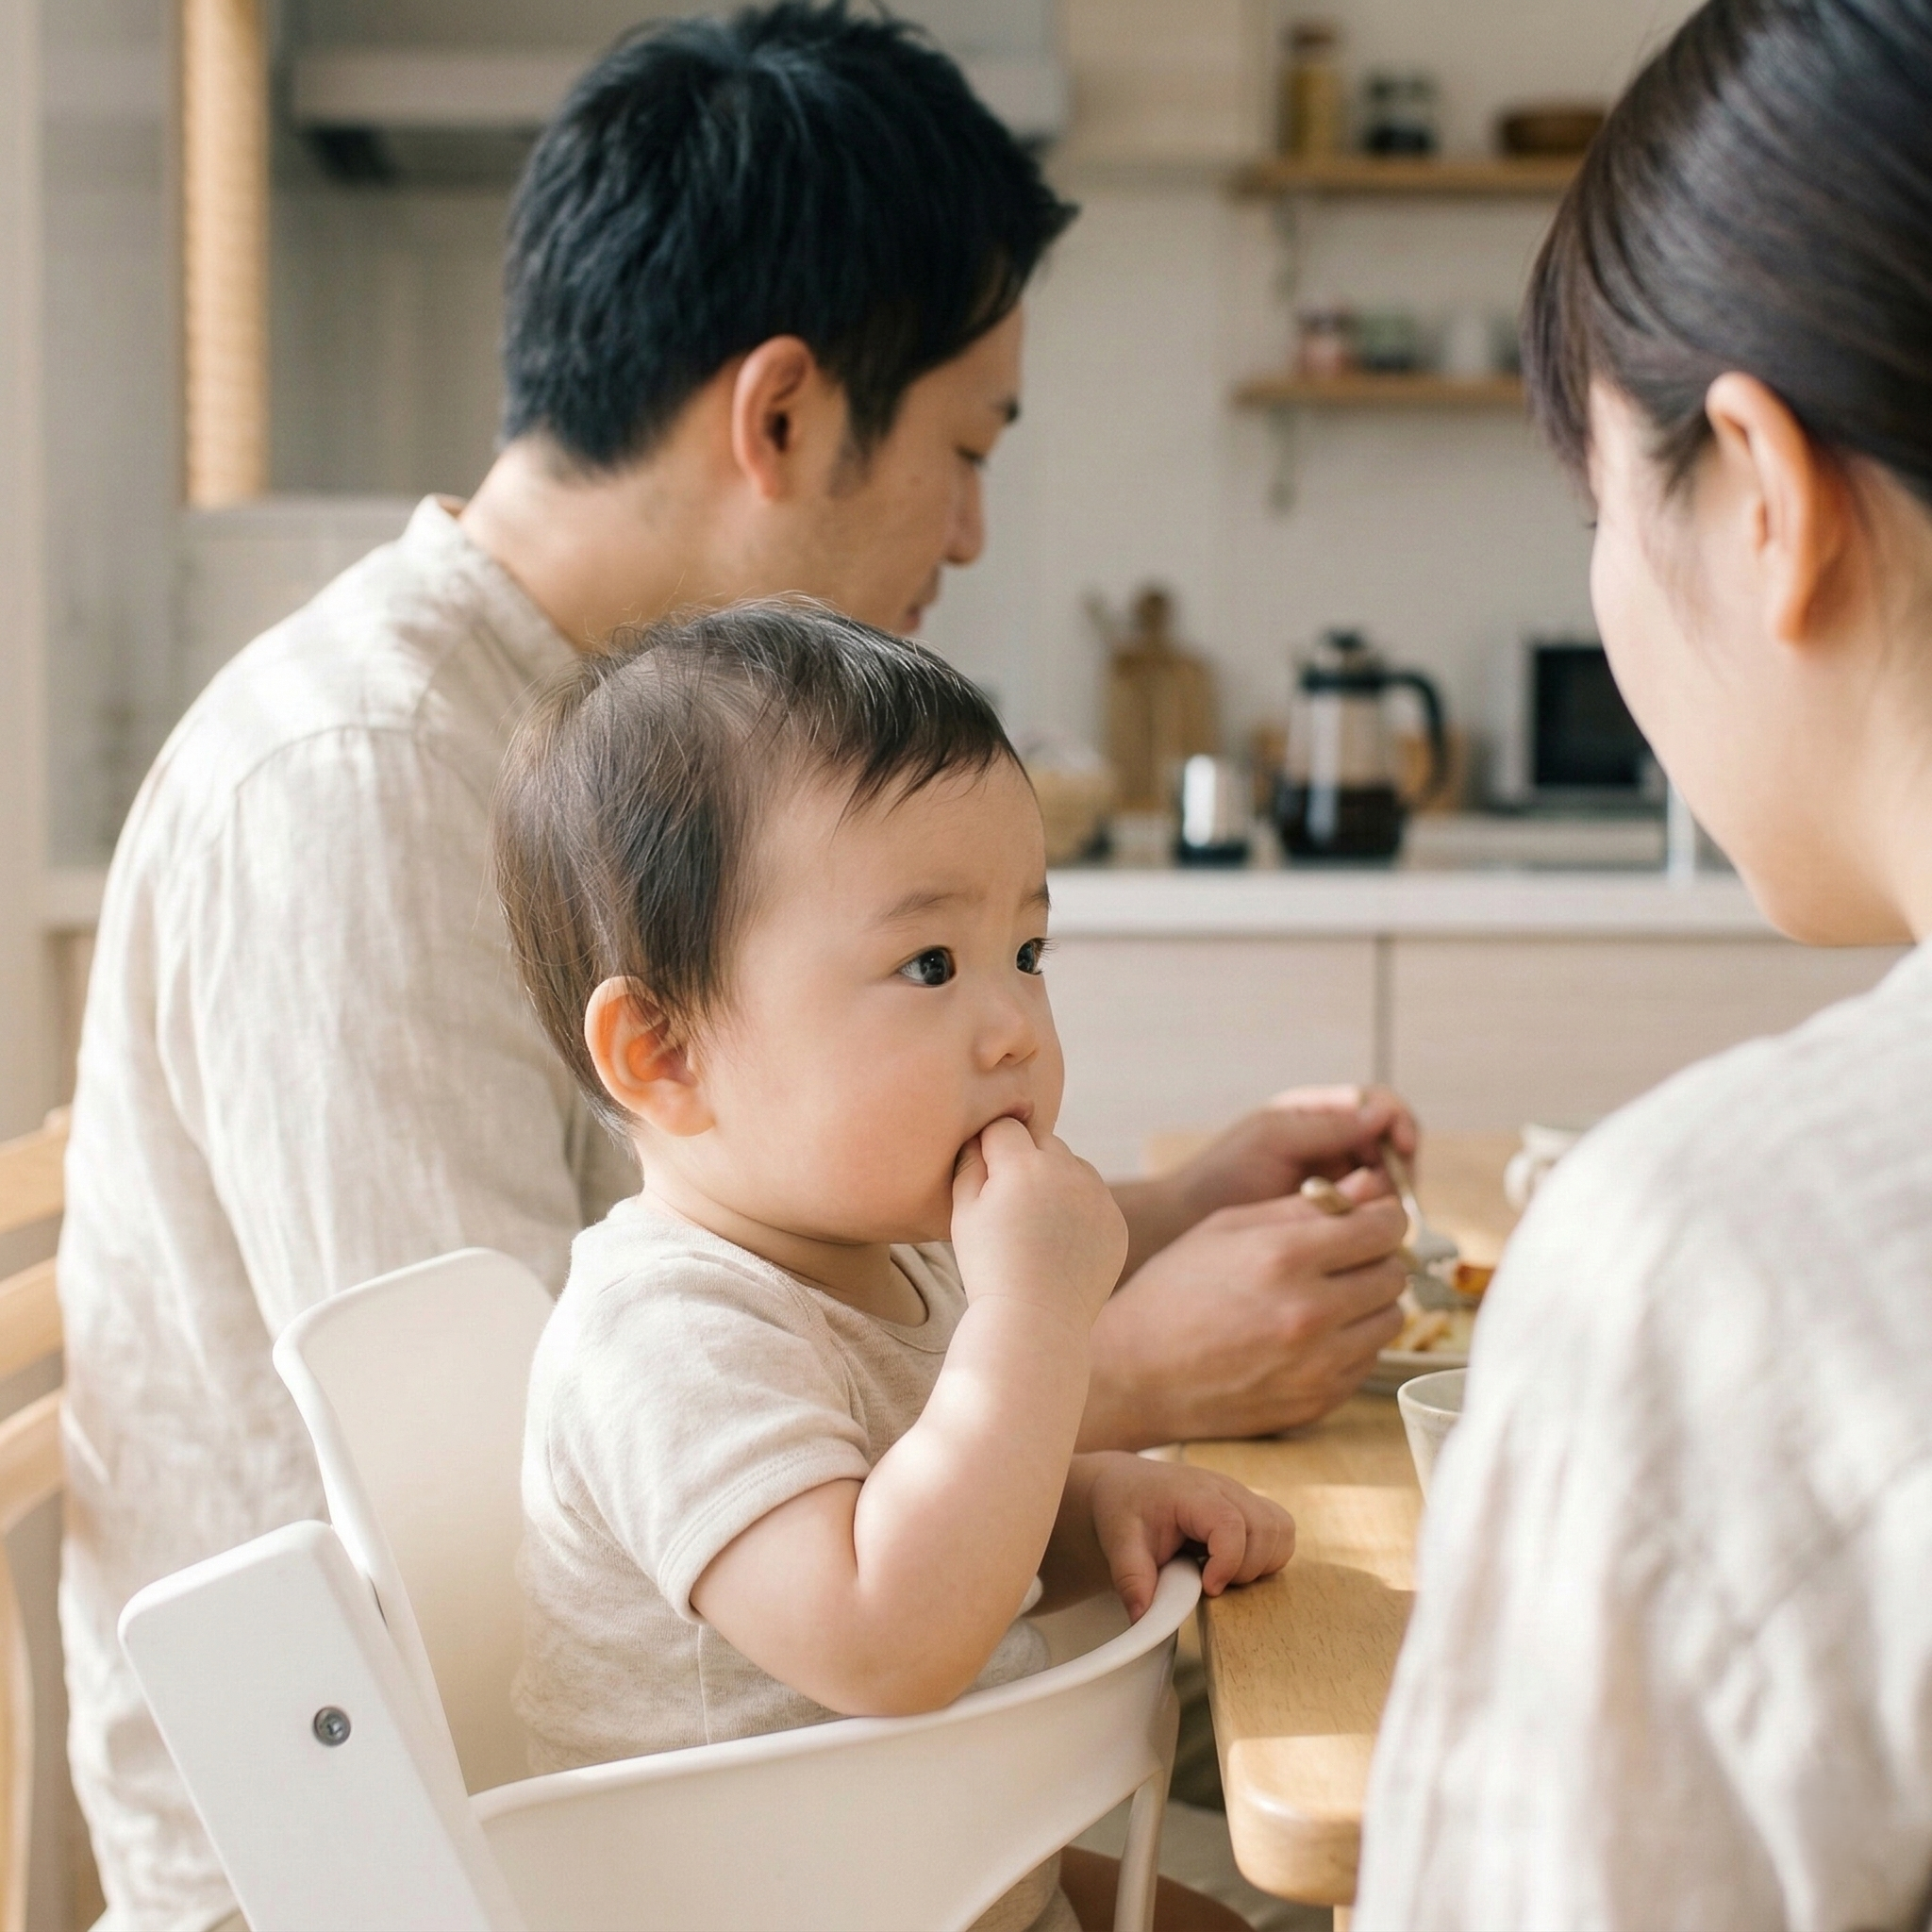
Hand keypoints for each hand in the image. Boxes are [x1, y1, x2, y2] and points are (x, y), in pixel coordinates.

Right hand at [952, 1116, 1127, 1329]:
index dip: (990, 1147)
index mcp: (1023, 1164)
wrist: (1035, 1320)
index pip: (1005, 1126)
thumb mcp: (963, 1212)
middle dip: (1025, 1157)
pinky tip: (1059, 1242)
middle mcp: (1067, 1171)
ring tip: (1035, 1222)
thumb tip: (981, 1136)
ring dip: (1055, 1179)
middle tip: (1009, 1199)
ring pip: (1072, 1166)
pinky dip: (1078, 1210)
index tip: (985, 1176)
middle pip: (1043, 1139)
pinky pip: (1094, 1198)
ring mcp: (1097, 1196)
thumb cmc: (988, 1267)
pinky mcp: (1115, 1222)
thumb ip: (971, 1163)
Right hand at [1083, 1171, 1406, 1448]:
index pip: (1384, 1228)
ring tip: (1327, 1297)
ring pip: (1390, 1320)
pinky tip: (1311, 1335)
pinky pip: (1368, 1360)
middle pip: (1394, 1274)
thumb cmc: (1175, 1290)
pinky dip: (1352, 1342)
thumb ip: (1302, 1206)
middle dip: (1377, 1258)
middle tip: (1345, 1257)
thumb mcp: (1226, 1228)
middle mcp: (1310, 1313)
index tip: (1371, 1219)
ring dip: (1369, 1303)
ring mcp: (1318, 1365)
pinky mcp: (1319, 1401)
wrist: (1137, 1375)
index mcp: (1285, 1257)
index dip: (1382, 1217)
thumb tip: (1369, 1187)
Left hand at [1087, 1453, 1293, 1620]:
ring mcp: (1240, 1495)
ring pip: (1281, 1529)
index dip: (1228, 1562)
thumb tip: (1144, 1621)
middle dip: (1247, 1569)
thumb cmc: (1124, 1507)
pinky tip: (1234, 1565)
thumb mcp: (1118, 1542)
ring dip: (1263, 1562)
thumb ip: (1132, 1579)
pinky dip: (1268, 1555)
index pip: (1231, 1524)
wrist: (1126, 1484)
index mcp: (1192, 1493)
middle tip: (1211, 1583)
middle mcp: (1225, 1489)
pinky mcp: (1248, 1507)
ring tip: (1224, 1574)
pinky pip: (1280, 1530)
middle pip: (1267, 1528)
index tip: (1207, 1588)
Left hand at [1172, 1084, 1419, 1224]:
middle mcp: (1335, 1141)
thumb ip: (1326, 1126)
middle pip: (1393, 1145)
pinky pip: (1371, 1213)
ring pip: (1389, 1182)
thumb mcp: (1273, 1139)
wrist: (1190, 1221)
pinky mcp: (1337, 1215)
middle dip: (1398, 1166)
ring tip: (1363, 1213)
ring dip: (1387, 1197)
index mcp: (1317, 1112)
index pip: (1379, 1104)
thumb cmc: (1223, 1172)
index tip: (1404, 1145)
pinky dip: (1373, 1220)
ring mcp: (1338, 1178)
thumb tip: (1382, 1113)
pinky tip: (1359, 1232)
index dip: (1399, 1122)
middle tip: (1386, 1193)